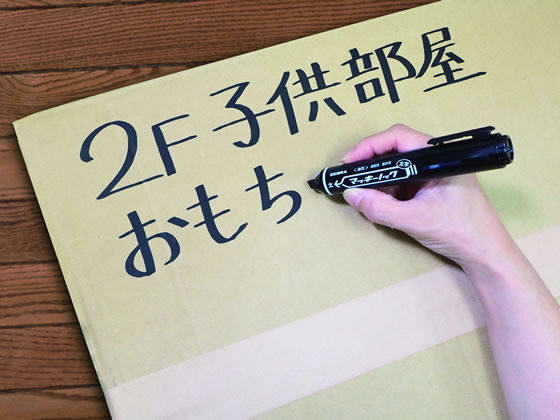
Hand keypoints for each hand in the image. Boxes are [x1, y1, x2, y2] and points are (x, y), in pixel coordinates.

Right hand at [342, 124, 514, 270]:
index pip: (398, 137)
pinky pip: (403, 183)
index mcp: (439, 157)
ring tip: (364, 195)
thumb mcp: (414, 220)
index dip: (370, 146)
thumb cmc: (462, 232)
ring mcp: (434, 174)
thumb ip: (379, 207)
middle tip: (351, 177)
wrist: (486, 255)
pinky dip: (388, 192)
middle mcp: (437, 160)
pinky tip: (379, 204)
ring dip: (379, 180)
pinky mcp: (431, 188)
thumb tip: (351, 194)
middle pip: (395, 150)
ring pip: (397, 168)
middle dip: (371, 164)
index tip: (350, 161)